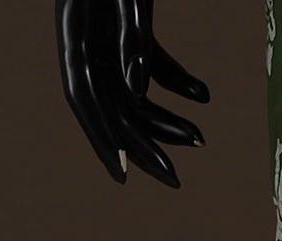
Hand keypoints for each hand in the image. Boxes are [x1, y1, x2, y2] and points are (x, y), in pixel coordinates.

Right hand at [56, 0, 208, 188]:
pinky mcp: (130, 25)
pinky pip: (151, 64)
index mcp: (76, 31)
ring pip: (134, 91)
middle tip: (175, 181)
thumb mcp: (130, 1)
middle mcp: (87, 37)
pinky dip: (177, 83)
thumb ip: (132, 39)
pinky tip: (205, 97)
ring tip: (201, 141)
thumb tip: (135, 87)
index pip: (83, 98)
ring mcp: (107, 33)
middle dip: (144, 144)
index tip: (125, 175)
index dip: (102, 138)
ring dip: (166, 118)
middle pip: (112, 104)